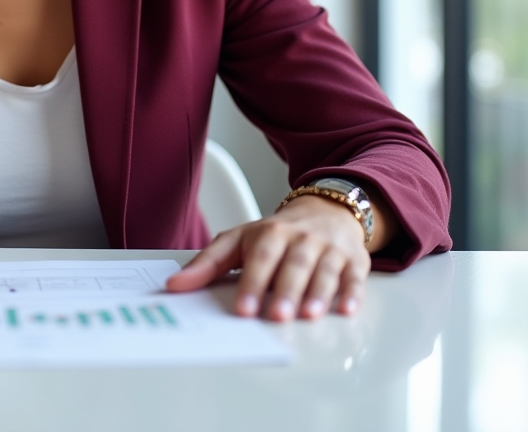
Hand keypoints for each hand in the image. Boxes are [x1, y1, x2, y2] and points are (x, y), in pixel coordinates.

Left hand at [165, 195, 370, 320]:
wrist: (326, 210)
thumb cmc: (276, 233)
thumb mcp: (239, 241)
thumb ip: (207, 264)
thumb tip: (174, 287)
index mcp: (269, 233)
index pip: (259, 258)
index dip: (251, 283)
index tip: (243, 309)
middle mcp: (300, 239)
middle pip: (292, 264)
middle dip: (284, 290)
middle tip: (275, 316)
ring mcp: (328, 248)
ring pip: (323, 270)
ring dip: (317, 293)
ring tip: (307, 316)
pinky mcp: (353, 260)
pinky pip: (354, 276)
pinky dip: (352, 292)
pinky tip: (347, 309)